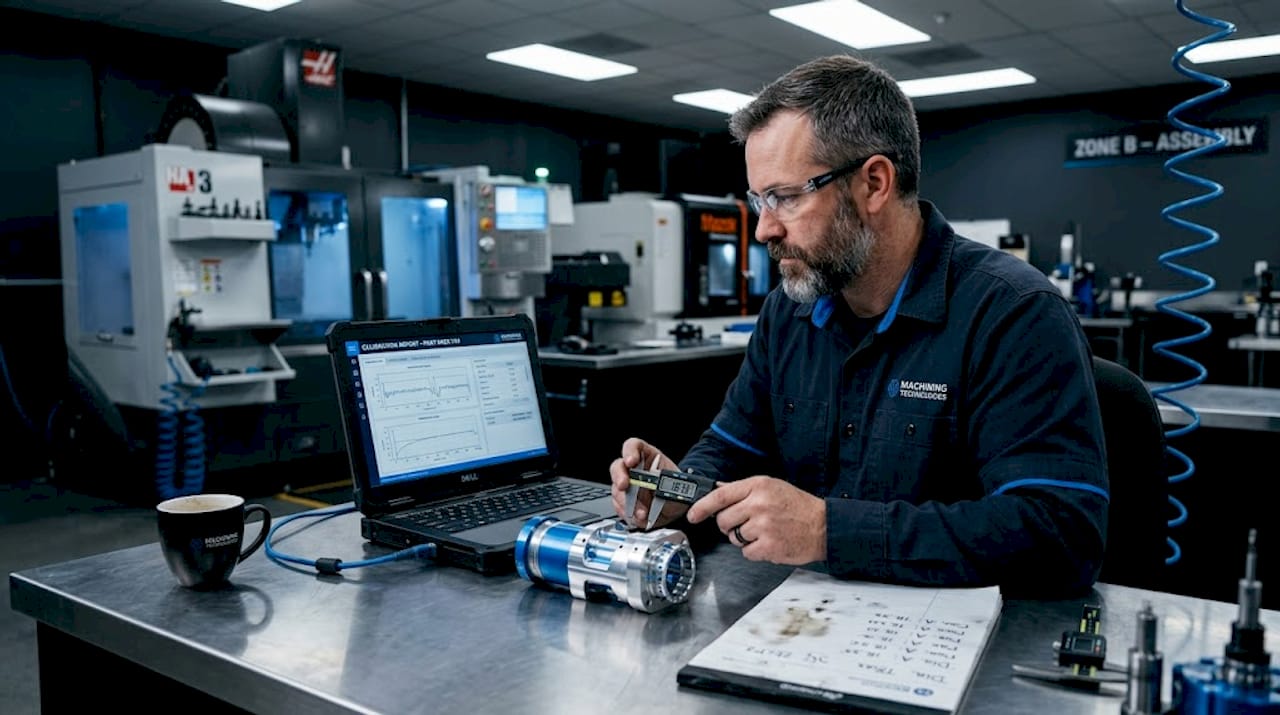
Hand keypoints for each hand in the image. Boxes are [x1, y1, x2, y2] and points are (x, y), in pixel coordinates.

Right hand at [609, 438, 687, 528]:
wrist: (678, 508)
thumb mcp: (677, 483)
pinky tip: (639, 517)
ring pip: (617, 490)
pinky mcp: (624, 503)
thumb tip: (660, 487)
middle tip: (624, 485)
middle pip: (618, 467)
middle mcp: (633, 470)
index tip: (631, 461)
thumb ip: (667, 483)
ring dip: (627, 502)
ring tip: (642, 512)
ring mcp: (627, 487)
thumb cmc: (677, 490)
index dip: (630, 452)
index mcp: (647, 457)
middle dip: (619, 476)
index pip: (633, 446)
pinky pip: (620, 507)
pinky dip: (628, 514)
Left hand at [686, 476, 825, 564]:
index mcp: (758, 486)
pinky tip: (769, 542)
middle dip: (730, 525)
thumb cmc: (798, 506)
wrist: (823, 526)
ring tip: (764, 532)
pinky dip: (755, 551)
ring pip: (734, 538)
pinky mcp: (768, 546)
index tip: (693, 515)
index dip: (702, 507)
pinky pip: (746, 553)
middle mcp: (759, 504)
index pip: (720, 496)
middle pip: (724, 520)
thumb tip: (718, 490)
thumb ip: (744, 490)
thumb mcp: (772, 487)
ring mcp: (763, 526)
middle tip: (747, 524)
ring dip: (744, 539)